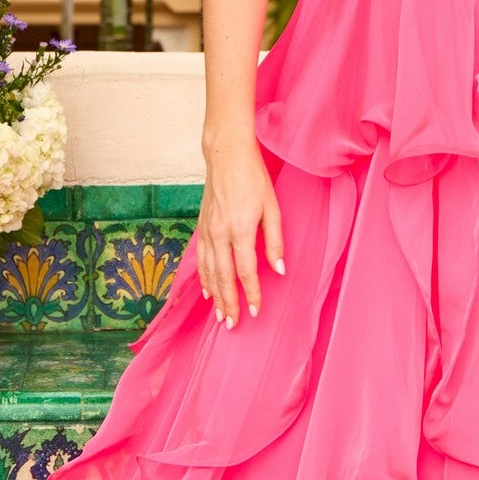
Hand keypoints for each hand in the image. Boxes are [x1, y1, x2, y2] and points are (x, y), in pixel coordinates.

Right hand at [196, 137, 284, 327]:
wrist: (226, 155)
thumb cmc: (254, 178)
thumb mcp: (272, 207)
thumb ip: (275, 241)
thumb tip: (278, 269)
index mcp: (240, 230)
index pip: (245, 271)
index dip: (250, 294)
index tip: (254, 311)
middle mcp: (220, 234)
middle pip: (223, 277)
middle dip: (228, 303)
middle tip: (232, 324)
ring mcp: (208, 231)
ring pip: (208, 271)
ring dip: (214, 295)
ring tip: (219, 315)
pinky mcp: (201, 226)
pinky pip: (200, 259)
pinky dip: (203, 277)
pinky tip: (206, 290)